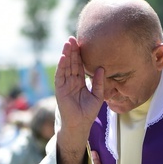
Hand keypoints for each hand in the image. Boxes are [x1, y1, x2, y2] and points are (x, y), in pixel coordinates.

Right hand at [55, 37, 104, 163]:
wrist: (80, 125)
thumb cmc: (88, 112)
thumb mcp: (98, 95)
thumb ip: (99, 82)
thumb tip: (102, 68)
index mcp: (80, 82)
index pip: (79, 65)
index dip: (80, 54)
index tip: (82, 42)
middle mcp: (71, 81)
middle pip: (71, 63)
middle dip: (72, 51)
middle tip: (73, 38)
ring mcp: (64, 85)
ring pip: (65, 67)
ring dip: (66, 55)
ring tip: (67, 43)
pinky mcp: (60, 90)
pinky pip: (60, 76)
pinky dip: (61, 67)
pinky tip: (63, 57)